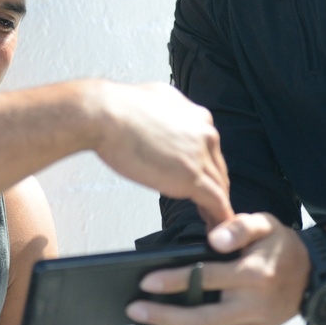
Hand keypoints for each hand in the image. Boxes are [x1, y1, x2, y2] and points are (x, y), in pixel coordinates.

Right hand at [89, 82, 231, 228]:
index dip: (205, 168)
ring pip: (220, 187)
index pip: (210, 149)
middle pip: (218, 169)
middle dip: (214, 189)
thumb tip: (166, 119)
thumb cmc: (119, 107)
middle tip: (209, 207)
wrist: (106, 114)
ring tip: (214, 223)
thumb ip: (171, 112)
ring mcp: (200, 156)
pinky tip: (216, 227)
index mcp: (198, 117)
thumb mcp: (158, 97)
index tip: (200, 180)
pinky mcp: (192, 177)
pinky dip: (219, 217)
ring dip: (218, 207)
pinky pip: (216, 202)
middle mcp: (205, 134)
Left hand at [120, 213, 309, 324]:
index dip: (175, 281)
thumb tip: (215, 238)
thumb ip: (240, 227)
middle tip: (132, 310)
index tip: (147, 281)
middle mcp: (250, 306)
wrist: (313, 278)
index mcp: (254, 275)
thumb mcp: (266, 224)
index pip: (207, 278)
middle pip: (200, 320)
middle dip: (162, 318)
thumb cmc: (281, 246)